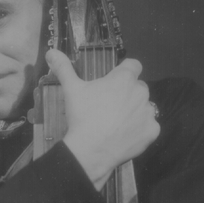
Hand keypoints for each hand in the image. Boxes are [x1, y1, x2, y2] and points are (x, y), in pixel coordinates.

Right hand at [45, 49, 159, 190]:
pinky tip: (125, 135)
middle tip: (110, 105)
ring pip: (144, 106)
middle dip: (127, 93)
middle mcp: (141, 92)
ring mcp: (148, 112)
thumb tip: (51, 51)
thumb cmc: (82, 116)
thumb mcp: (71, 90)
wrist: (90, 151)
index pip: (133, 65)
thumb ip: (64, 68)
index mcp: (124, 79)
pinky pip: (149, 126)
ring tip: (117, 122)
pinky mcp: (152, 131)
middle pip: (138, 87)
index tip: (114, 81)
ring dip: (134, 110)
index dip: (124, 71)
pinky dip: (140, 129)